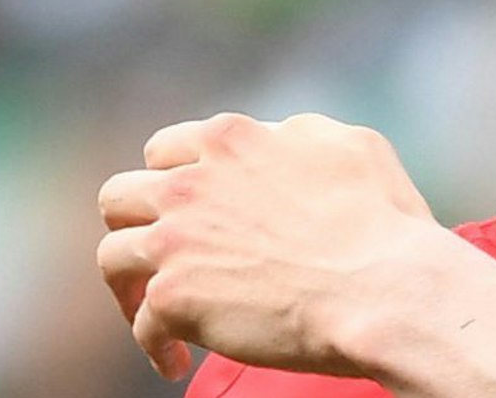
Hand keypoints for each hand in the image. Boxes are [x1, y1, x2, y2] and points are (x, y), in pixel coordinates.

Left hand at [96, 112, 446, 379]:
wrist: (383, 287)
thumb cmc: (381, 222)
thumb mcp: (350, 144)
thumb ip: (296, 135)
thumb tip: (277, 141)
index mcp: (231, 140)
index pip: (167, 149)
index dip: (173, 178)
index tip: (185, 206)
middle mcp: (191, 183)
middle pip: (120, 196)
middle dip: (136, 224)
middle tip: (159, 253)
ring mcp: (176, 240)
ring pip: (112, 257)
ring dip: (130, 285)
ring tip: (152, 310)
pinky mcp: (173, 297)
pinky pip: (142, 326)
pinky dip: (156, 345)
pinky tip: (177, 360)